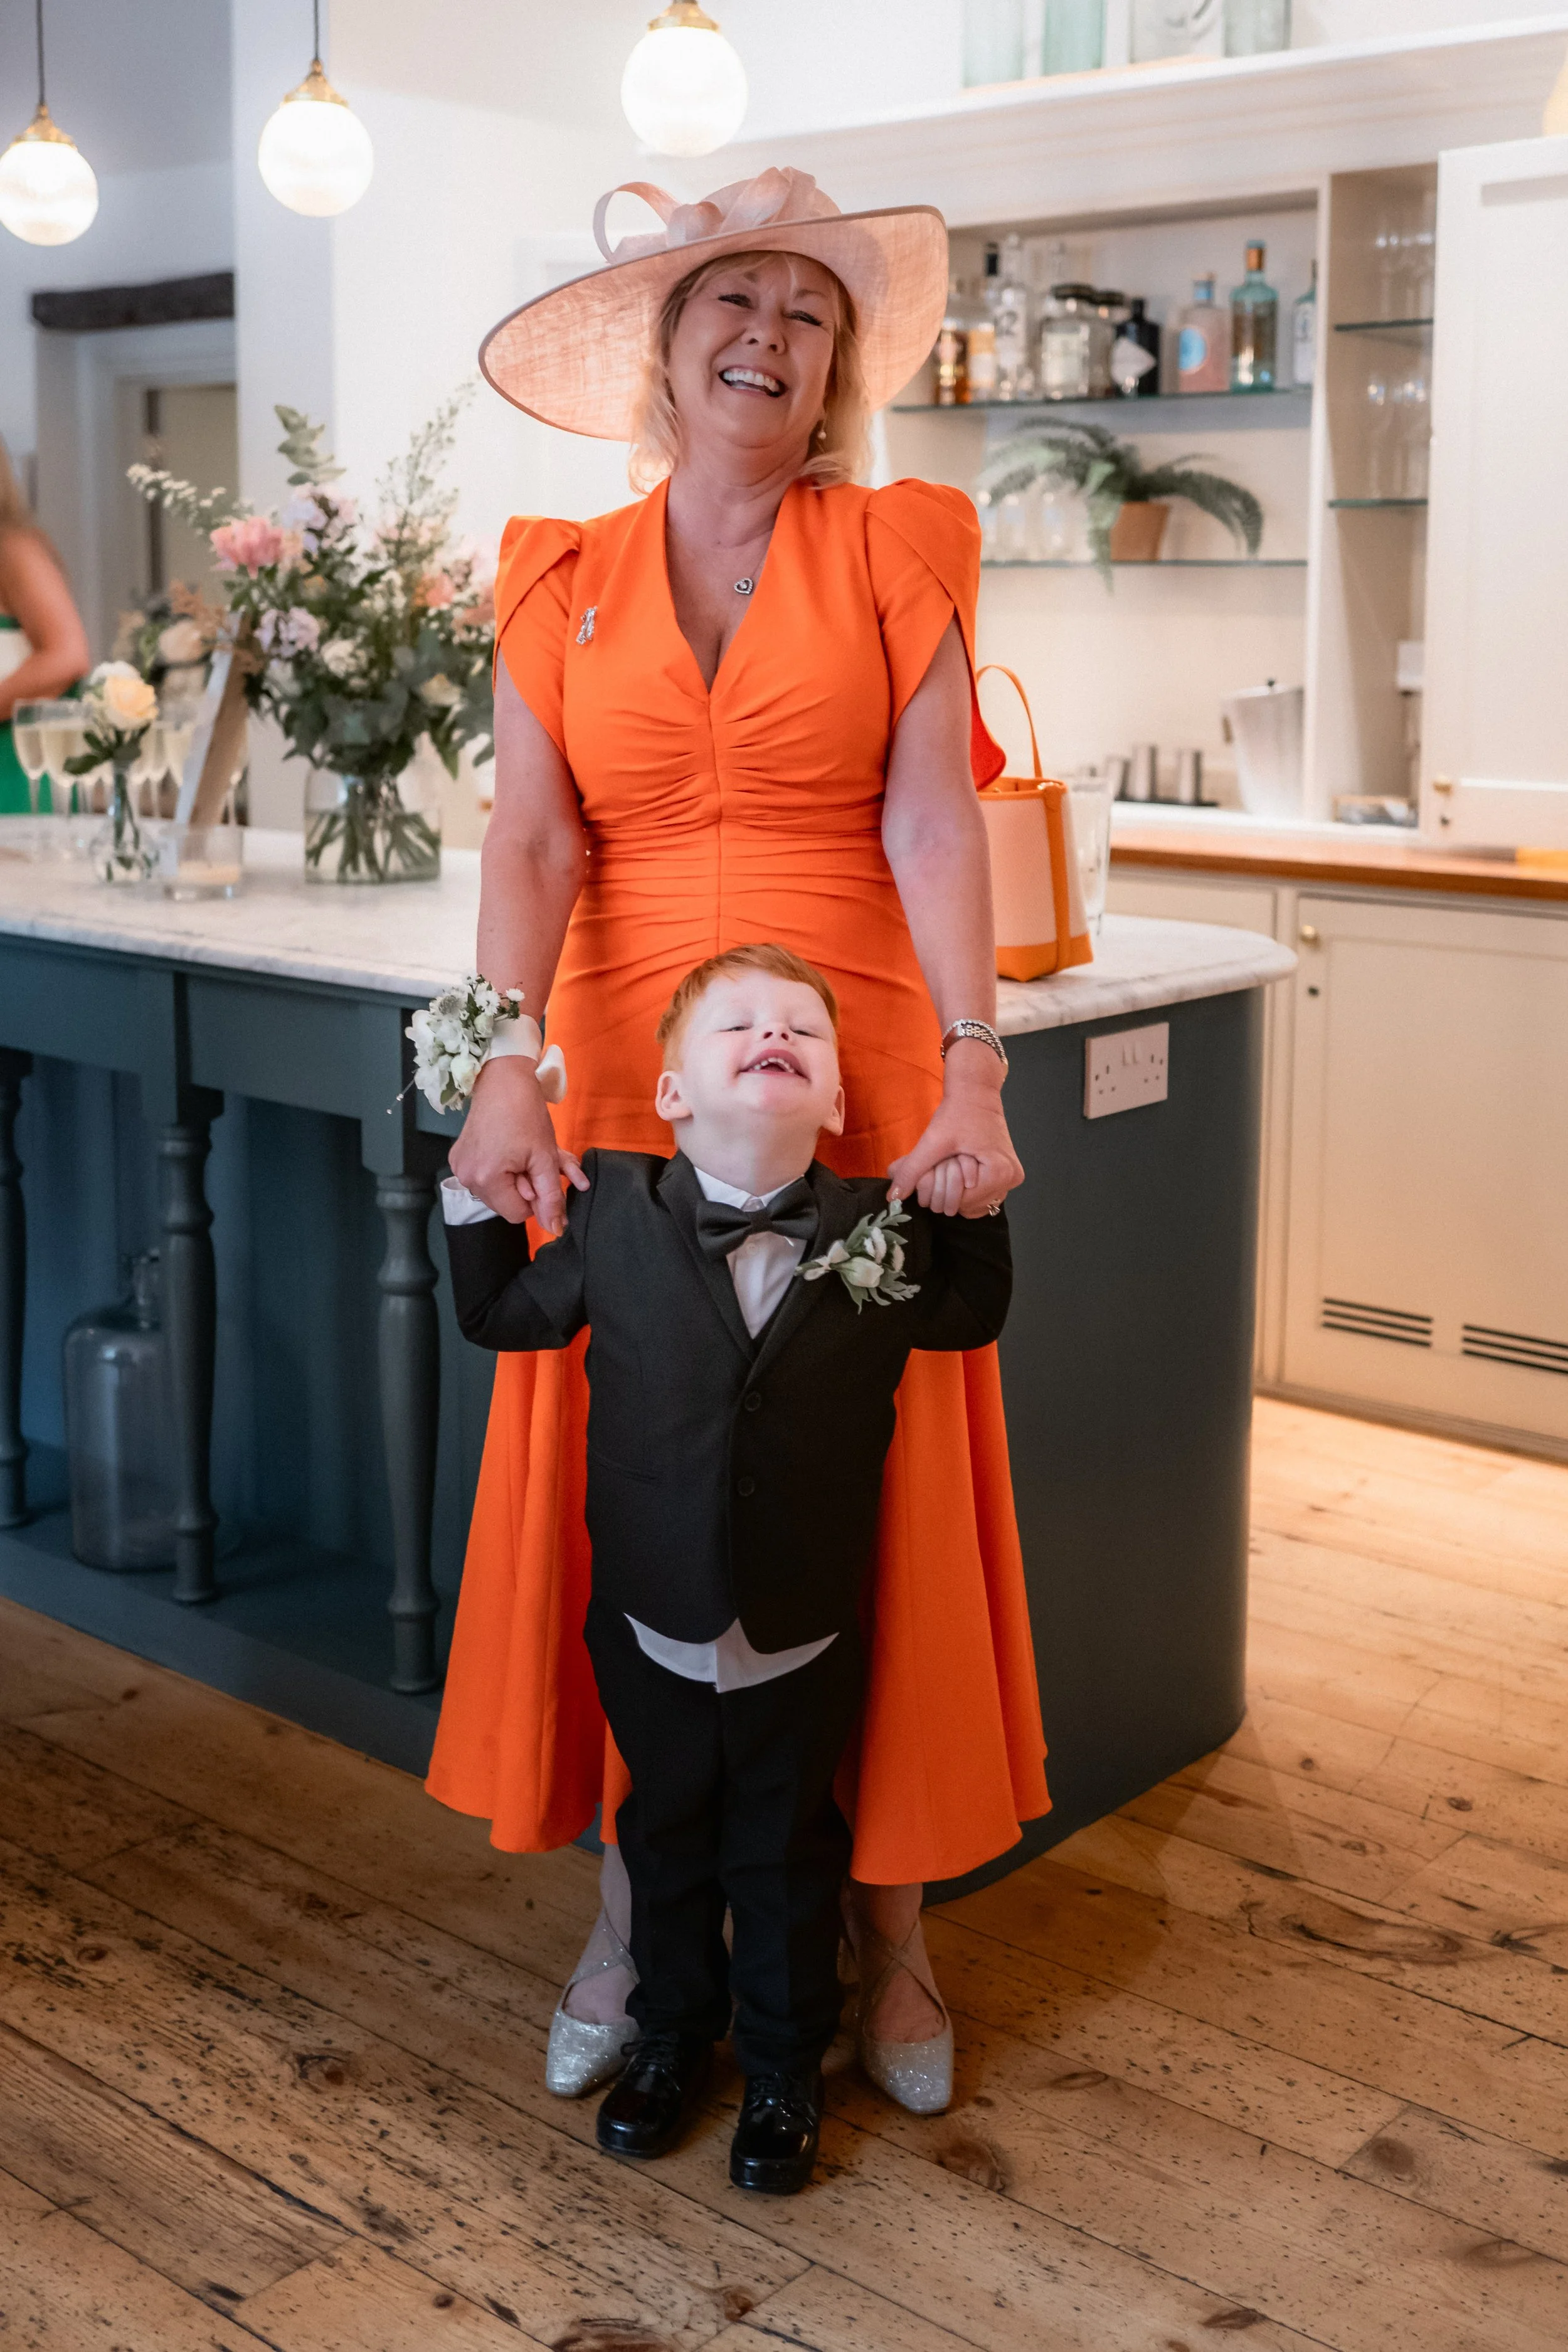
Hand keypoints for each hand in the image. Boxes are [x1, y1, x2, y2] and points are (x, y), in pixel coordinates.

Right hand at [447, 1055, 587, 1234]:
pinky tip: (512, 1149)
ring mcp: (459, 1167)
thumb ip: (551, 1197)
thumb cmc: (526, 1114)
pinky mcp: (459, 1157)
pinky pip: (487, 1176)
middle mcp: (466, 1177)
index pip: (518, 1214)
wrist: (503, 1079)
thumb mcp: (545, 1158)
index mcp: (485, 1179)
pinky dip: (506, 1169)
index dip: (537, 1197)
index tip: (540, 1171)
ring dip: (519, 1177)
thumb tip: (555, 1230)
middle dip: (528, 1186)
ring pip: (499, 1190)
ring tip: (526, 1152)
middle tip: (536, 1159)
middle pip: (507, 1203)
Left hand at [886, 1048, 1021, 1217]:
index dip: (941, 1191)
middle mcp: (1010, 1179)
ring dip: (958, 1193)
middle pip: (969, 1206)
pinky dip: (968, 1190)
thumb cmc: (958, 1113)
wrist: (976, 1093)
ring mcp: (1011, 1178)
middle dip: (949, 1193)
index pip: (961, 1202)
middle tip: (943, 1166)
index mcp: (999, 1173)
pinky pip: (983, 1196)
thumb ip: (912, 1171)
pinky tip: (960, 1173)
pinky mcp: (1008, 1174)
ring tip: (952, 1167)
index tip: (937, 1168)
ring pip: (975, 1204)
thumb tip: (892, 1198)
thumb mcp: (932, 1142)